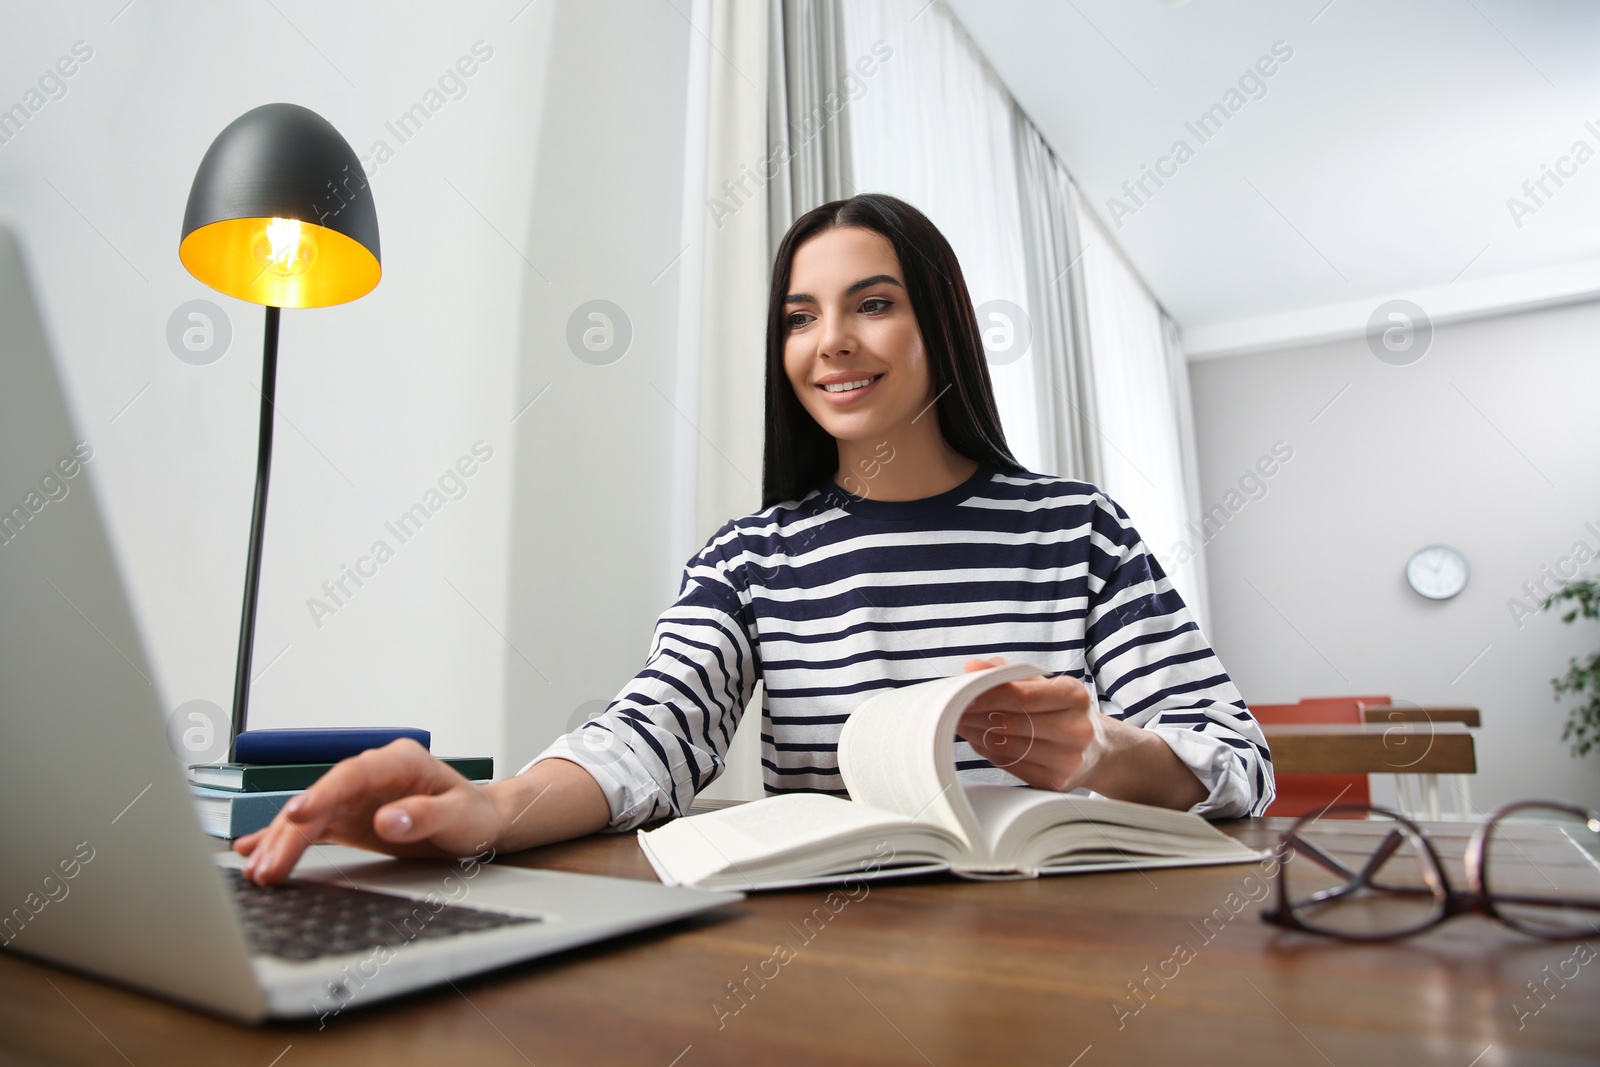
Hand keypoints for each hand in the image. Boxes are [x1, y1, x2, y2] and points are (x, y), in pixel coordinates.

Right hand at [234, 739, 504, 885]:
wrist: (480, 822)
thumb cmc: (474, 815)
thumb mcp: (459, 817)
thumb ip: (425, 815)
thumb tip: (387, 820)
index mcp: (399, 761)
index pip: (351, 775)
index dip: (321, 794)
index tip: (296, 816)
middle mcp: (371, 773)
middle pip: (322, 799)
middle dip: (290, 833)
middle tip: (268, 868)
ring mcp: (357, 794)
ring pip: (310, 815)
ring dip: (281, 842)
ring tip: (258, 873)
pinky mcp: (350, 815)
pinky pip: (312, 827)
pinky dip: (285, 841)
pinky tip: (254, 852)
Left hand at [955, 656, 1097, 792]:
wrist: (1097, 749)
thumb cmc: (1062, 710)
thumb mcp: (1044, 685)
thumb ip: (1008, 674)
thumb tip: (971, 667)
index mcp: (1074, 696)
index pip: (1023, 696)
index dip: (988, 695)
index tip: (961, 693)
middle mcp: (1077, 729)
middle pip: (1012, 722)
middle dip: (975, 716)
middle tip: (951, 710)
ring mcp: (1069, 759)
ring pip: (1008, 746)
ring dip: (977, 734)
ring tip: (961, 724)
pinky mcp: (1057, 783)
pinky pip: (1011, 765)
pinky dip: (988, 752)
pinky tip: (978, 740)